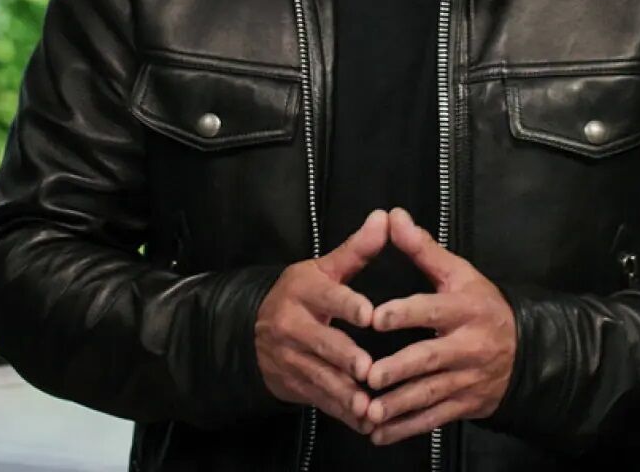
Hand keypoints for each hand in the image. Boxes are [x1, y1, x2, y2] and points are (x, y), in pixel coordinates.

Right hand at [255, 208, 388, 433]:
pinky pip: (320, 400)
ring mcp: (290, 358)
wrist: (255, 331)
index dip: (348, 305)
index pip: (327, 297)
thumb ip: (356, 250)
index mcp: (303, 291)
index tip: (369, 314)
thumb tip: (384, 218)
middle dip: (346, 358)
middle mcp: (292, 325)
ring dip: (345, 394)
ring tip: (369, 405)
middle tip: (369, 370)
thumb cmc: (302, 296)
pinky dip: (342, 412)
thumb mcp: (323, 270)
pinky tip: (364, 421)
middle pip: (323, 343)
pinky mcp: (294, 384)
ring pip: (321, 377)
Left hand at [362, 207, 516, 445]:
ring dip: (398, 406)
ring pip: (430, 394)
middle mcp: (468, 344)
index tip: (376, 318)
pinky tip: (379, 433)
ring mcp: (468, 378)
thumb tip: (392, 216)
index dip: (405, 313)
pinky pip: (434, 418)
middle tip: (369, 376)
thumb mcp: (459, 273)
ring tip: (368, 412)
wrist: (527, 350)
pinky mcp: (466, 404)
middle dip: (400, 369)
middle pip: (430, 358)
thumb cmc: (482, 306)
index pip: (433, 309)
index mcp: (465, 308)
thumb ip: (422, 249)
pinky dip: (407, 429)